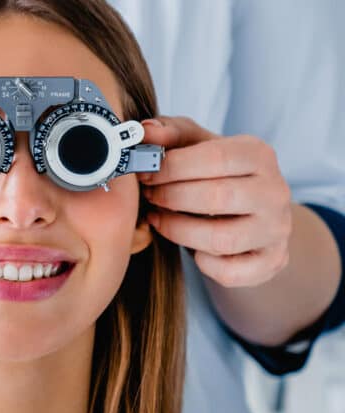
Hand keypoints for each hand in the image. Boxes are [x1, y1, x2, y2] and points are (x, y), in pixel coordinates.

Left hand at [138, 116, 291, 287]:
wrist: (253, 215)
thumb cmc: (216, 175)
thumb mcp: (196, 147)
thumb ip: (170, 134)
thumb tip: (144, 132)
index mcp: (259, 155)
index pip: (215, 157)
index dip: (172, 167)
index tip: (145, 173)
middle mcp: (275, 191)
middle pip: (217, 197)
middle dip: (171, 198)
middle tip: (149, 197)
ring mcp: (277, 229)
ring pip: (221, 239)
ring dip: (178, 231)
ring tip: (160, 220)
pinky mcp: (271, 261)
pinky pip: (229, 271)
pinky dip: (203, 264)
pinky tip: (192, 249)